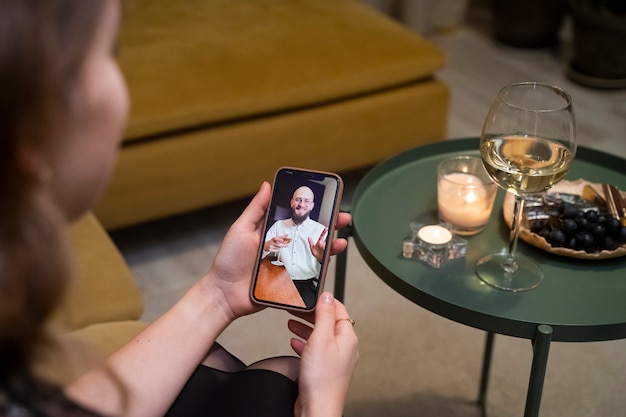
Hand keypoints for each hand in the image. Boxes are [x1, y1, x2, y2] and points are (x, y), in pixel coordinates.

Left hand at [204, 183, 351, 321]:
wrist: (224, 294)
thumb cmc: (229, 261)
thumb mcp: (241, 229)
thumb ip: (256, 209)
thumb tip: (267, 185)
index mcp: (273, 233)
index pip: (297, 218)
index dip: (313, 210)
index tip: (328, 201)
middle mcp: (283, 247)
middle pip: (311, 234)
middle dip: (329, 226)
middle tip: (343, 218)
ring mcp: (288, 265)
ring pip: (314, 254)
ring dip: (329, 247)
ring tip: (339, 242)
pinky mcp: (290, 282)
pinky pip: (308, 274)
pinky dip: (321, 268)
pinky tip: (329, 262)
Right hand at [288, 293, 358, 416]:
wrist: (317, 409)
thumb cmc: (321, 379)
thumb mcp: (321, 338)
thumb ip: (324, 315)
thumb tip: (328, 295)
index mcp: (347, 337)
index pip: (339, 310)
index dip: (325, 301)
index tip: (312, 295)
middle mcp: (344, 348)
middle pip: (329, 322)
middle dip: (312, 314)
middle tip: (297, 308)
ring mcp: (334, 360)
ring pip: (320, 336)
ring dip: (306, 327)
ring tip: (291, 322)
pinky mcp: (324, 370)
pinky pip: (315, 351)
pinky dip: (304, 344)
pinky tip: (294, 343)